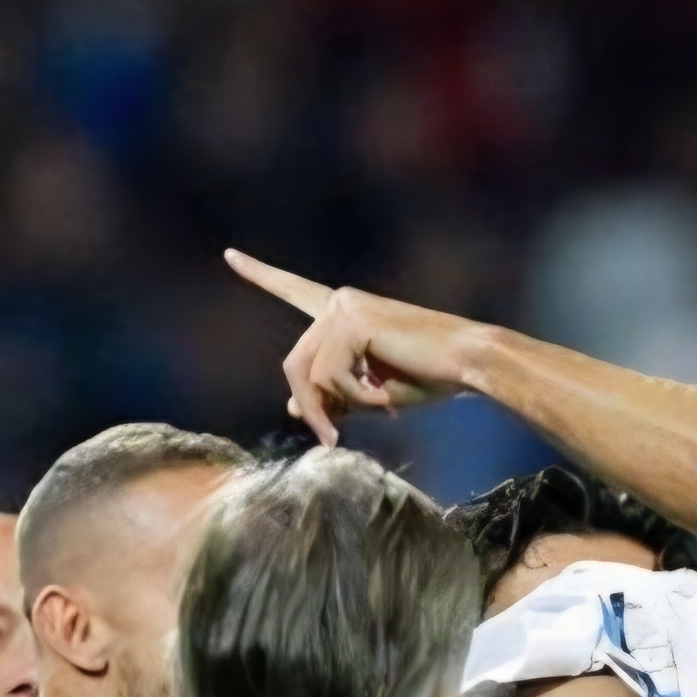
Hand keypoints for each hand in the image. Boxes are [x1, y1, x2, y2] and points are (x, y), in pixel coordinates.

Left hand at [224, 254, 468, 443]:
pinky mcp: (351, 322)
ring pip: (309, 375)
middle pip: (295, 365)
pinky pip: (331, 377)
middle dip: (311, 408)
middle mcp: (338, 303)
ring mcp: (343, 309)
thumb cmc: (428, 378)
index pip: (294, 293)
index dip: (261, 275)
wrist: (466, 362)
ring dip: (338, 407)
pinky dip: (358, 398)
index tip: (230, 256)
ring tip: (379, 408)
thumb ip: (331, 396)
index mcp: (344, 312)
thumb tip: (291, 409)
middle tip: (332, 440)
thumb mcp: (370, 393)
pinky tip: (387, 393)